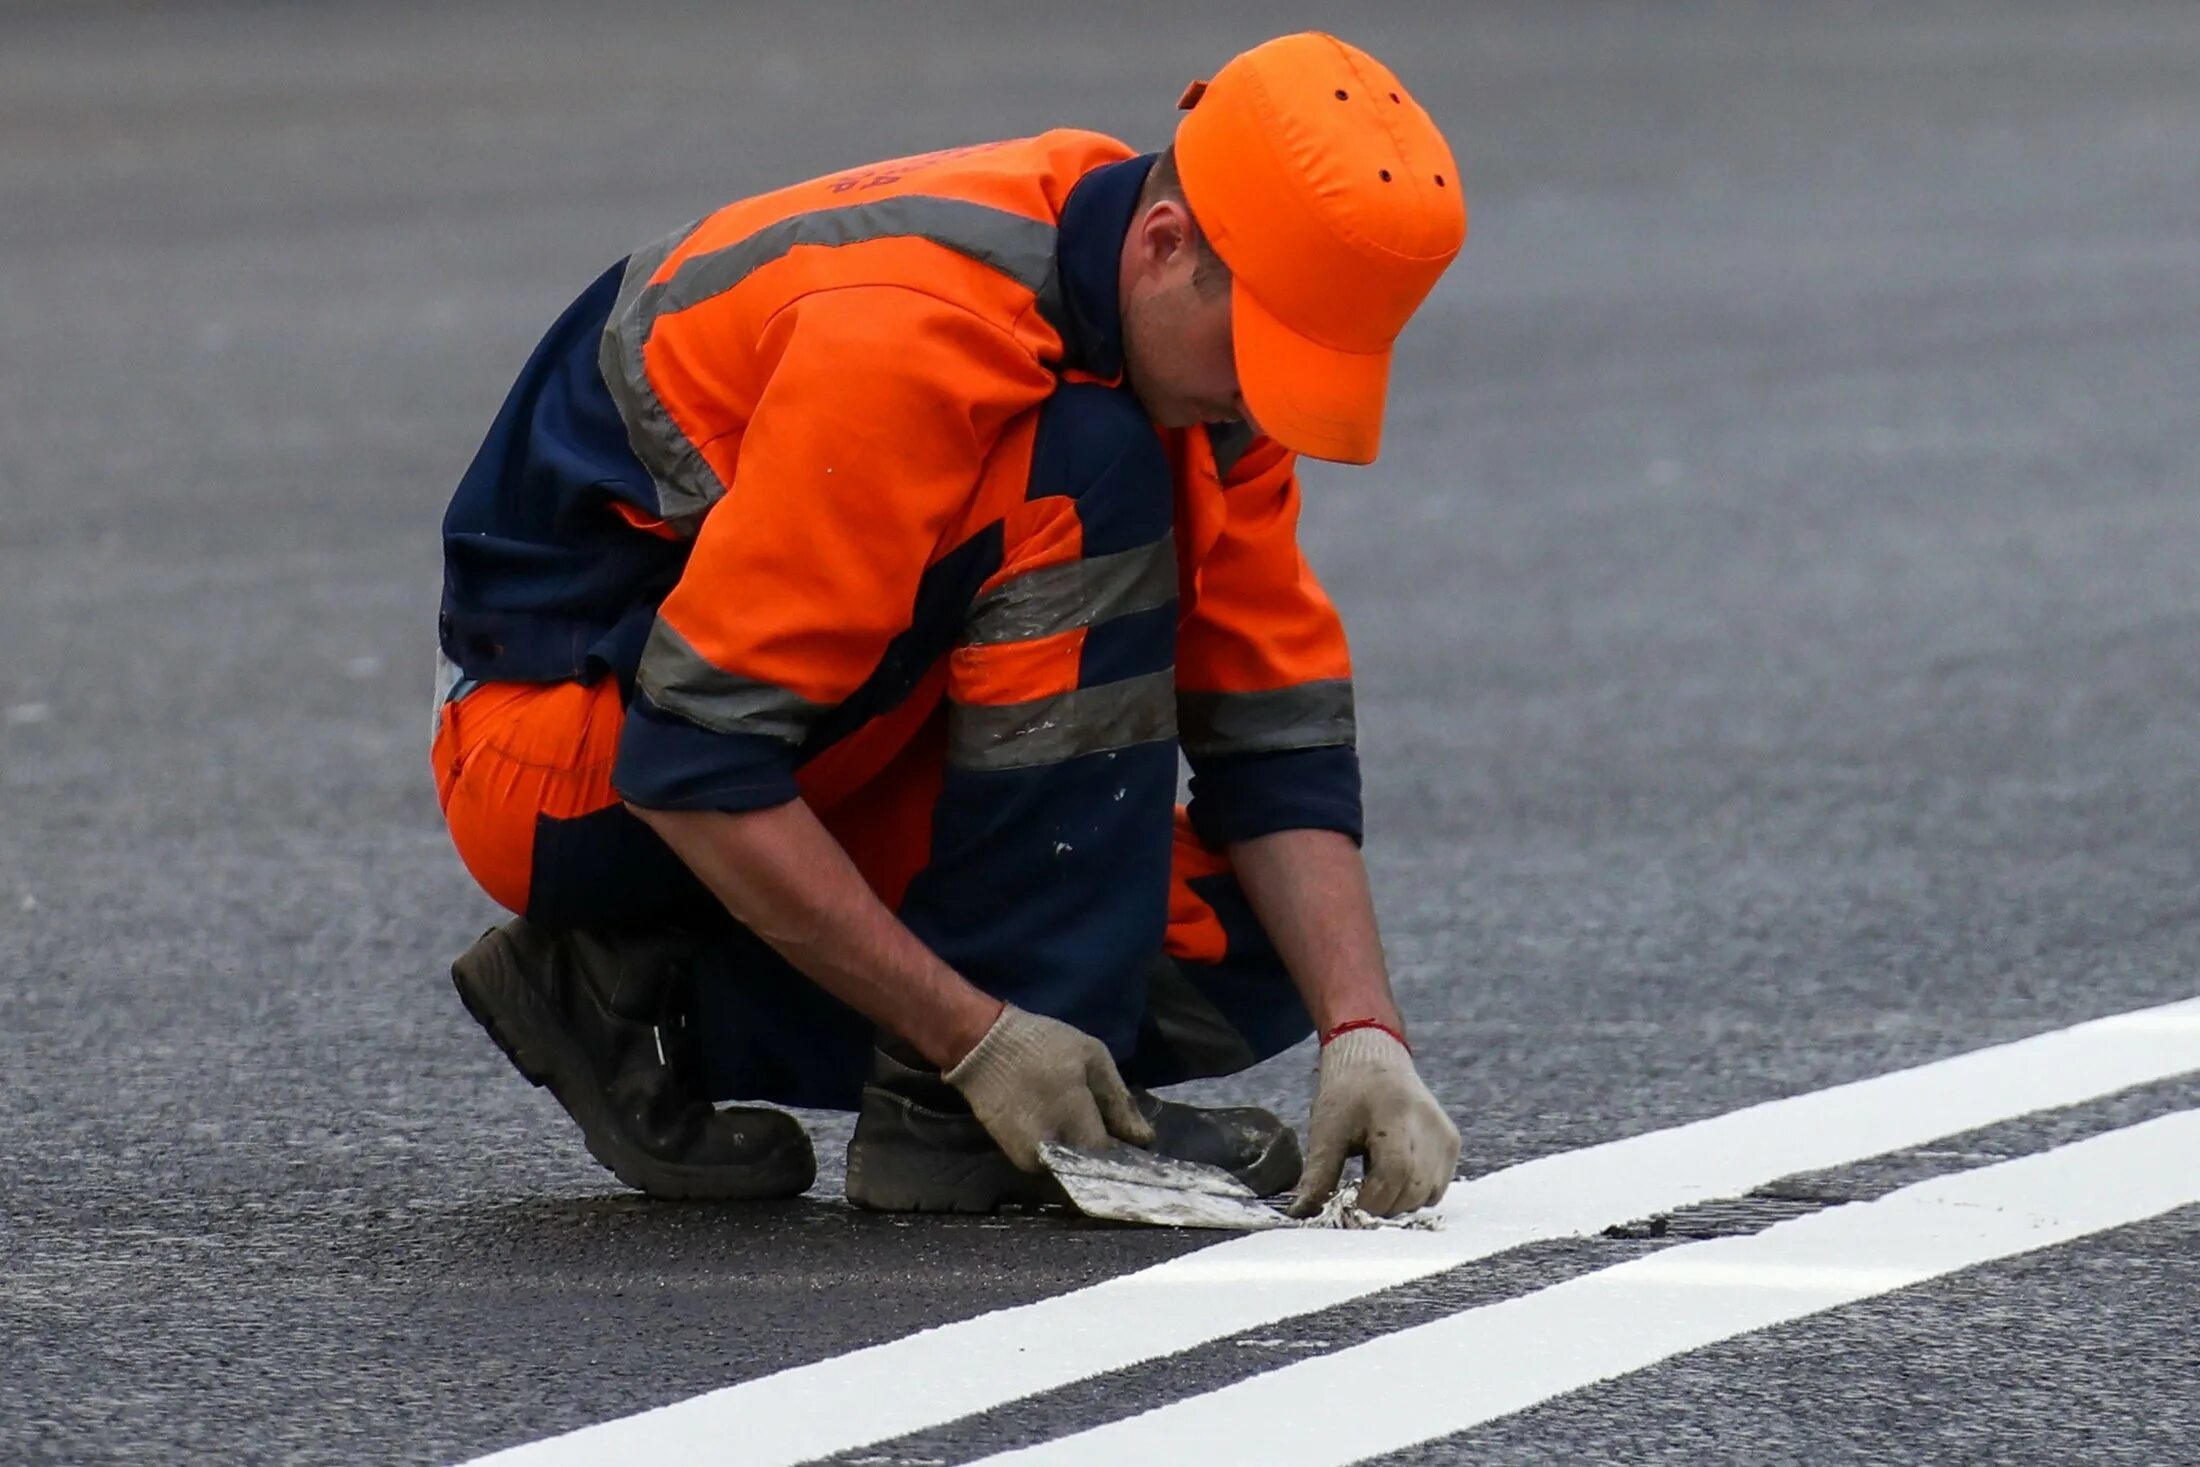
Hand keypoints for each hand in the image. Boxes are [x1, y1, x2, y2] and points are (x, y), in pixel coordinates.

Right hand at [945, 1003, 1156, 1170]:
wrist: (980, 1045)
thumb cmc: (1042, 1046)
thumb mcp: (1092, 1059)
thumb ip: (1120, 1102)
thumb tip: (1144, 1139)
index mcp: (1076, 1131)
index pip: (1113, 1159)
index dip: (1126, 1148)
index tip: (1134, 1135)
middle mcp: (1053, 1157)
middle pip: (1090, 1165)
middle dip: (1103, 1148)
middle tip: (1107, 1121)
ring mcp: (1029, 1160)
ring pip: (1070, 1163)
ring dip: (1080, 1146)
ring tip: (1083, 1117)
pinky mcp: (1013, 1157)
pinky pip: (1049, 1158)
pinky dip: (1060, 1144)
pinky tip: (1060, 1119)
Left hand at [1290, 1027, 1459, 1216]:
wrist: (1375, 1061)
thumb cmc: (1347, 1094)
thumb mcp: (1326, 1131)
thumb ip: (1319, 1175)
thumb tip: (1303, 1214)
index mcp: (1395, 1114)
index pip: (1396, 1172)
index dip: (1373, 1199)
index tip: (1351, 1205)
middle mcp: (1429, 1125)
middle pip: (1414, 1188)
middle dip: (1384, 1204)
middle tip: (1359, 1197)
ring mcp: (1446, 1135)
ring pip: (1428, 1193)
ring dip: (1400, 1201)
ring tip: (1375, 1181)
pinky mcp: (1452, 1143)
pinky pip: (1438, 1186)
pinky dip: (1415, 1192)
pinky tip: (1393, 1175)